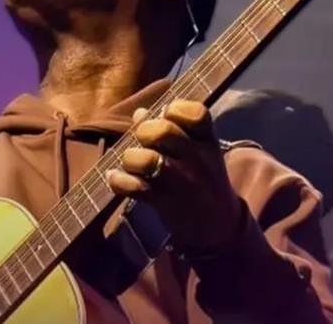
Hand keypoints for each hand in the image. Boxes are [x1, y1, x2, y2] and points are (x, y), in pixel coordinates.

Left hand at [107, 99, 242, 251]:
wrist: (216, 224)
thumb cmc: (201, 177)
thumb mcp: (198, 150)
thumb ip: (171, 128)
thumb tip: (139, 113)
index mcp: (207, 141)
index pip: (195, 112)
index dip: (174, 108)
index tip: (167, 116)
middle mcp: (197, 159)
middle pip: (162, 132)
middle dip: (144, 131)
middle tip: (144, 142)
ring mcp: (182, 183)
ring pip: (146, 159)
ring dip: (130, 158)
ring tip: (132, 164)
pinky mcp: (165, 203)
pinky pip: (133, 187)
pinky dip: (119, 181)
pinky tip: (115, 178)